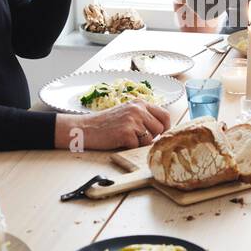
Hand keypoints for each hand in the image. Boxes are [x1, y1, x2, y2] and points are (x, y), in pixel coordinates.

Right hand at [54, 101, 172, 149]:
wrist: (85, 128)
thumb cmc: (106, 123)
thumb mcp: (127, 112)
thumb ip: (144, 116)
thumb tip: (163, 129)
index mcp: (140, 103)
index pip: (165, 115)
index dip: (165, 127)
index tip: (159, 133)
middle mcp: (138, 109)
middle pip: (160, 129)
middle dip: (152, 136)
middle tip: (137, 137)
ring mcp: (132, 120)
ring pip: (151, 139)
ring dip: (140, 143)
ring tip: (126, 138)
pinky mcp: (126, 133)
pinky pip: (138, 146)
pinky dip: (130, 147)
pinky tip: (119, 141)